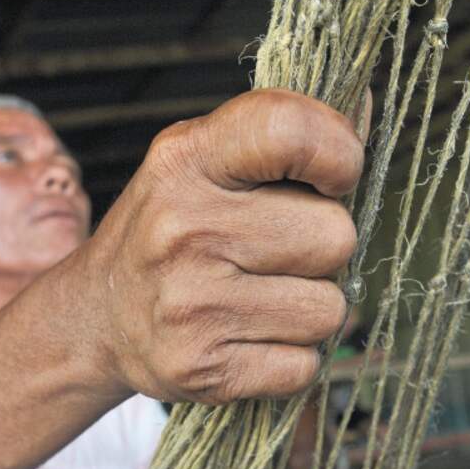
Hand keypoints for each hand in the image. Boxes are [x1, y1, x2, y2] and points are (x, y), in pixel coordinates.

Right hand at [85, 89, 365, 404]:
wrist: (98, 318)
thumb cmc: (169, 230)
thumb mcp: (201, 162)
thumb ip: (281, 135)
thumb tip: (370, 99)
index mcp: (184, 162)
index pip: (290, 131)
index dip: (339, 153)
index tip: (335, 176)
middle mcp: (184, 229)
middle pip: (336, 236)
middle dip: (322, 247)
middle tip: (276, 252)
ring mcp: (192, 305)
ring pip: (330, 310)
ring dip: (309, 307)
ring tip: (259, 298)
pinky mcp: (204, 369)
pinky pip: (306, 366)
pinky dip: (290, 358)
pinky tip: (248, 338)